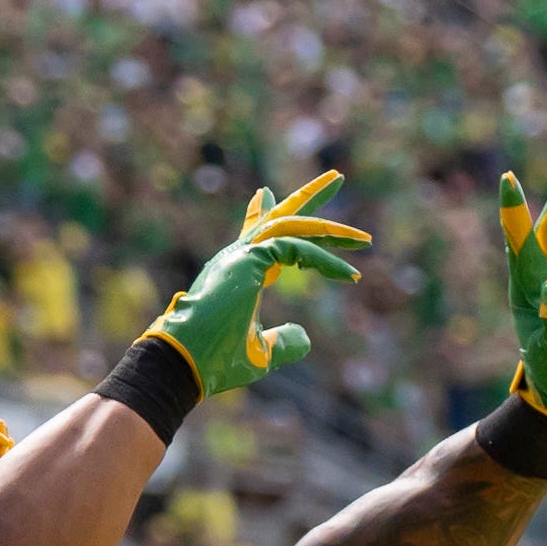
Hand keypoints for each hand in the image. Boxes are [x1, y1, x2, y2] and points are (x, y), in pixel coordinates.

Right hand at [140, 173, 368, 400]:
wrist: (184, 366)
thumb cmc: (213, 362)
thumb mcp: (260, 355)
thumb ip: (283, 342)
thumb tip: (305, 337)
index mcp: (239, 273)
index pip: (264, 237)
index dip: (287, 223)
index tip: (323, 233)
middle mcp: (238, 257)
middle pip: (280, 217)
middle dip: (311, 199)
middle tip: (337, 179)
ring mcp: (241, 255)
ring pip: (292, 225)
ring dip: (329, 227)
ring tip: (362, 235)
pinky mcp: (249, 260)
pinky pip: (296, 248)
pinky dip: (324, 260)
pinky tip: (349, 273)